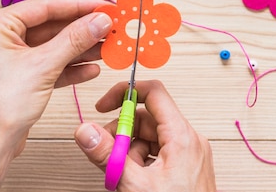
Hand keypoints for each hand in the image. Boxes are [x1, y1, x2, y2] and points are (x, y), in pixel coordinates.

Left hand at [0, 0, 111, 191]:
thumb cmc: (1, 107)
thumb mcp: (43, 67)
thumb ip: (74, 40)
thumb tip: (100, 20)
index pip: (45, 7)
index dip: (78, 6)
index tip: (104, 8)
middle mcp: (3, 38)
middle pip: (52, 25)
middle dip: (83, 29)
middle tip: (111, 28)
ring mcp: (13, 58)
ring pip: (54, 46)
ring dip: (81, 48)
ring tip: (108, 48)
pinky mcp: (23, 77)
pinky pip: (51, 64)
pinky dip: (71, 67)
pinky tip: (92, 69)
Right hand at [74, 80, 216, 191]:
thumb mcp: (134, 185)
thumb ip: (107, 155)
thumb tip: (86, 131)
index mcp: (182, 137)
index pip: (154, 93)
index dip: (126, 93)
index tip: (105, 105)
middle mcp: (189, 141)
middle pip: (148, 118)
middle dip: (122, 132)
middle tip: (106, 150)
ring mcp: (189, 155)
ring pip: (151, 138)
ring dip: (129, 150)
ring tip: (119, 173)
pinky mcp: (186, 169)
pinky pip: (158, 153)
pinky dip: (140, 162)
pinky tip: (131, 180)